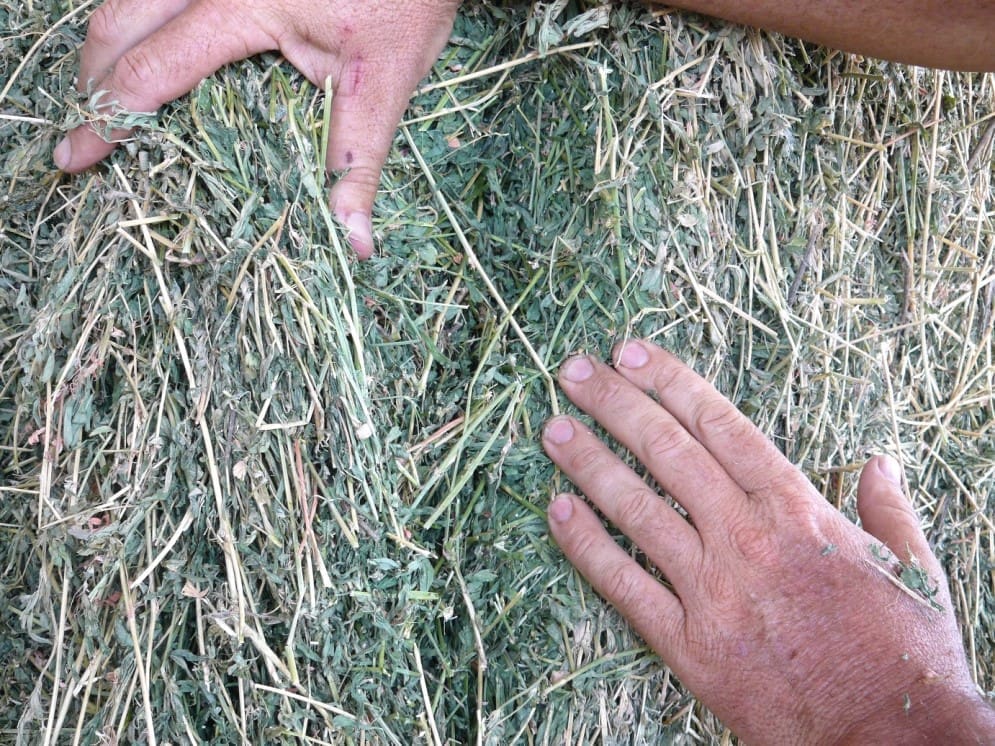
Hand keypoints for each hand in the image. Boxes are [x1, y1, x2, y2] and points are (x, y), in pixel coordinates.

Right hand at [55, 0, 459, 257]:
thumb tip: (353, 241)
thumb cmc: (407, 4)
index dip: (109, 117)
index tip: (76, 155)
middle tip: (83, 128)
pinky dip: (140, 12)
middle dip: (92, 76)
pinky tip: (146, 41)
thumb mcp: (387, 84)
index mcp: (241, 6)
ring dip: (108, 39)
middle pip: (118, 19)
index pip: (151, 69)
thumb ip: (357, 161)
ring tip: (106, 90)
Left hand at [542, 339, 994, 742]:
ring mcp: (713, 592)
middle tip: (573, 371)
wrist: (891, 740)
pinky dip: (587, 547)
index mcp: (798, 511)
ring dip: (590, 463)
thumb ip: (888, 509)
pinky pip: (625, 587)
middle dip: (615, 404)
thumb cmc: (905, 654)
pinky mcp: (690, 645)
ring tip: (552, 429)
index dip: (670, 383)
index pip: (720, 425)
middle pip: (668, 453)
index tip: (630, 354)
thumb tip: (880, 464)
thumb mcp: (913, 568)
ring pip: (637, 510)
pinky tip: (558, 512)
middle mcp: (747, 539)